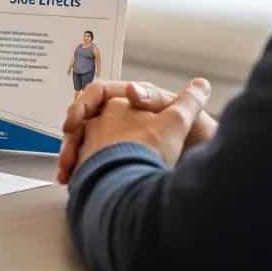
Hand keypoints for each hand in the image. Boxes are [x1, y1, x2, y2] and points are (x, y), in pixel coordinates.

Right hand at [57, 78, 216, 183]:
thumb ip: (165, 101)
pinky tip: (72, 181)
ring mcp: (115, 138)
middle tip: (67, 156)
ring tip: (67, 173)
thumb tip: (139, 89)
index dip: (83, 104)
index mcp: (133, 99)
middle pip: (85, 117)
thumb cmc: (198, 141)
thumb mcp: (183, 119)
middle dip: (71, 135)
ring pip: (82, 140)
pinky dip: (76, 169)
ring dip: (70, 154)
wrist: (204, 172)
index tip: (74, 121)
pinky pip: (87, 159)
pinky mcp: (112, 160)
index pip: (98, 94)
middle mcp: (121, 115)